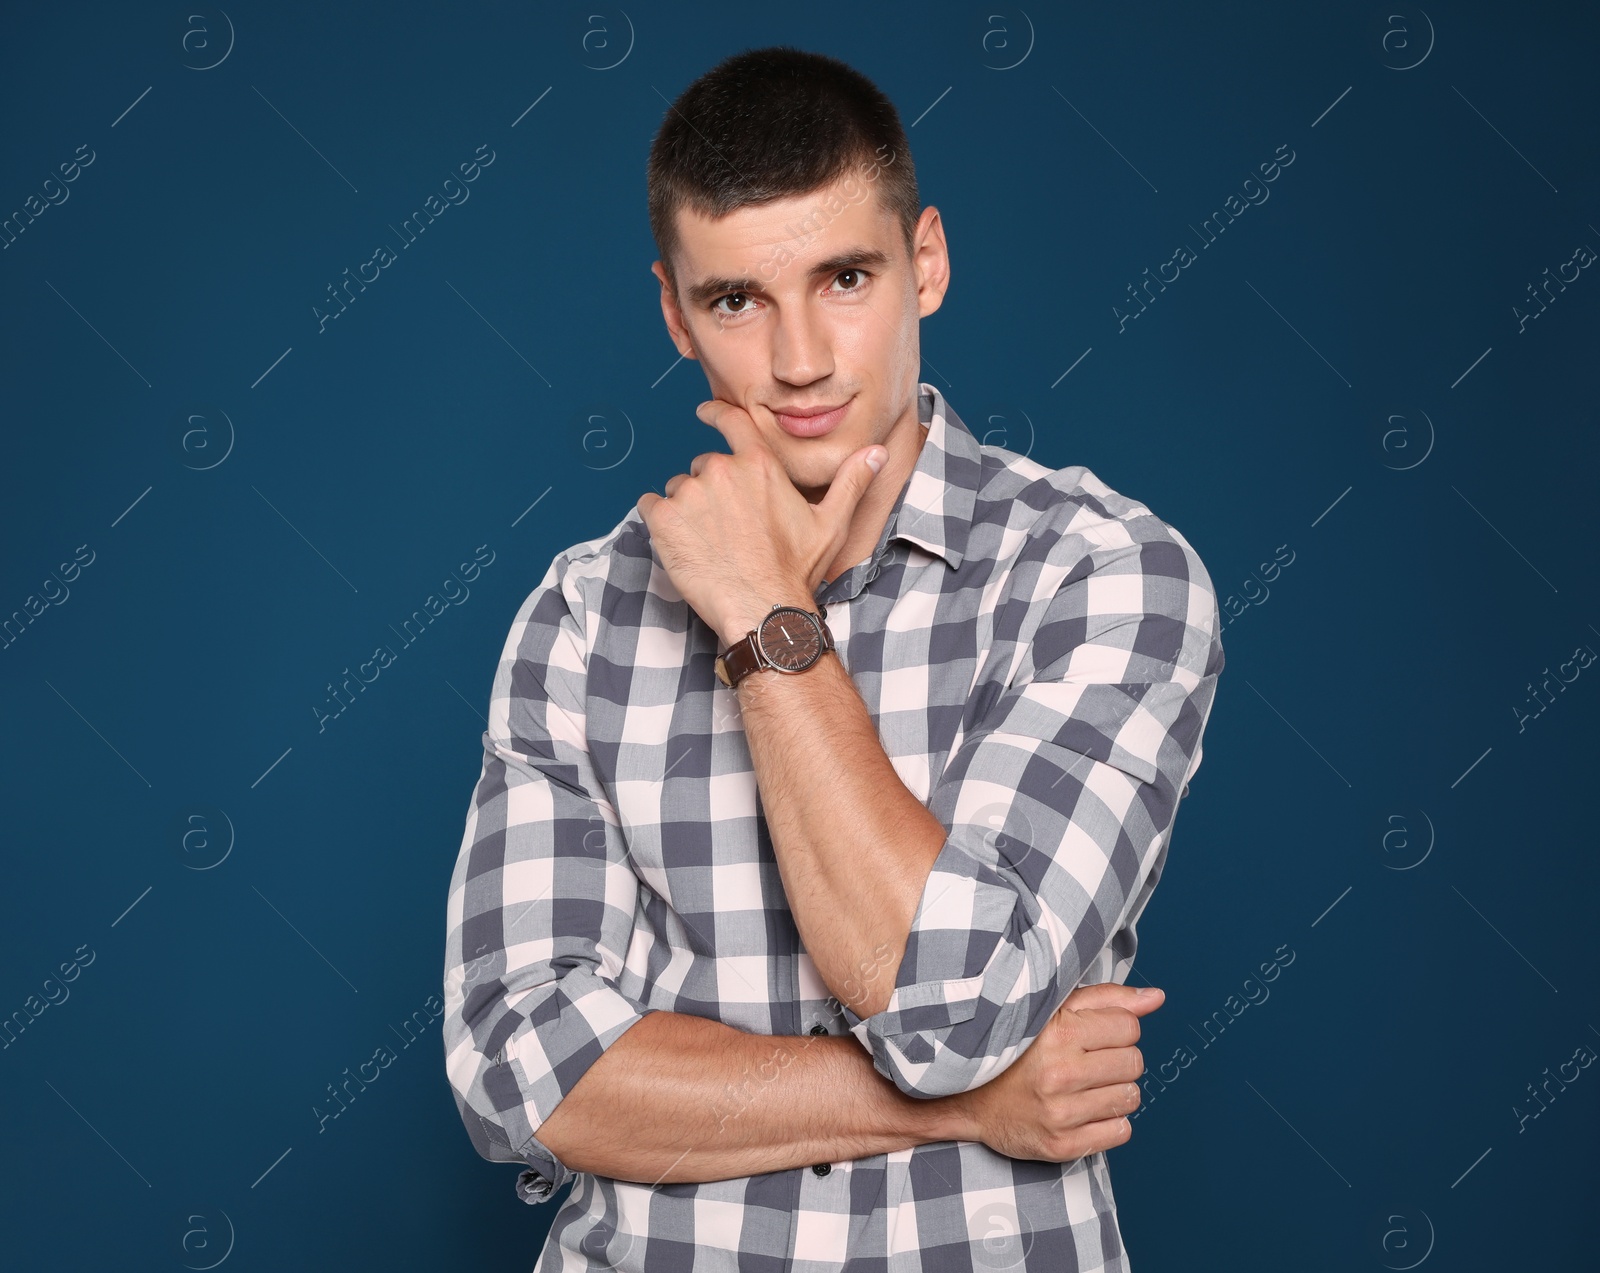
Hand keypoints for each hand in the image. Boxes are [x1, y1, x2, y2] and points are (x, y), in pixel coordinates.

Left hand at [635, 399, 886, 645]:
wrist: (761, 609)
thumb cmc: (794, 570)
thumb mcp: (830, 523)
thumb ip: (851, 481)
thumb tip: (876, 452)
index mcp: (759, 465)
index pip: (732, 421)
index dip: (715, 413)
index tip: (703, 412)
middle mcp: (722, 470)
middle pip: (704, 467)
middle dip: (710, 491)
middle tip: (726, 528)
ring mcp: (690, 493)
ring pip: (678, 489)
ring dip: (686, 509)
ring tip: (707, 542)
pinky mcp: (665, 518)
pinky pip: (650, 506)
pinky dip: (659, 522)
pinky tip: (681, 544)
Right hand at [942, 982, 1161, 1161]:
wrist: (965, 1098)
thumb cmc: (1014, 1048)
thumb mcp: (1053, 1011)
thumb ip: (1106, 1000)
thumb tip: (1156, 998)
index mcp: (1058, 1033)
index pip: (1129, 1026)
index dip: (1115, 1028)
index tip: (1093, 1034)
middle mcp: (1060, 1073)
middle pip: (1134, 1062)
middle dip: (1118, 1059)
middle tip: (1088, 1061)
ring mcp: (1060, 1114)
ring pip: (1131, 1098)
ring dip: (1114, 1091)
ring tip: (1084, 1086)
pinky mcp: (1061, 1146)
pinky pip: (1121, 1132)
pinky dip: (1109, 1121)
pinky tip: (1083, 1109)